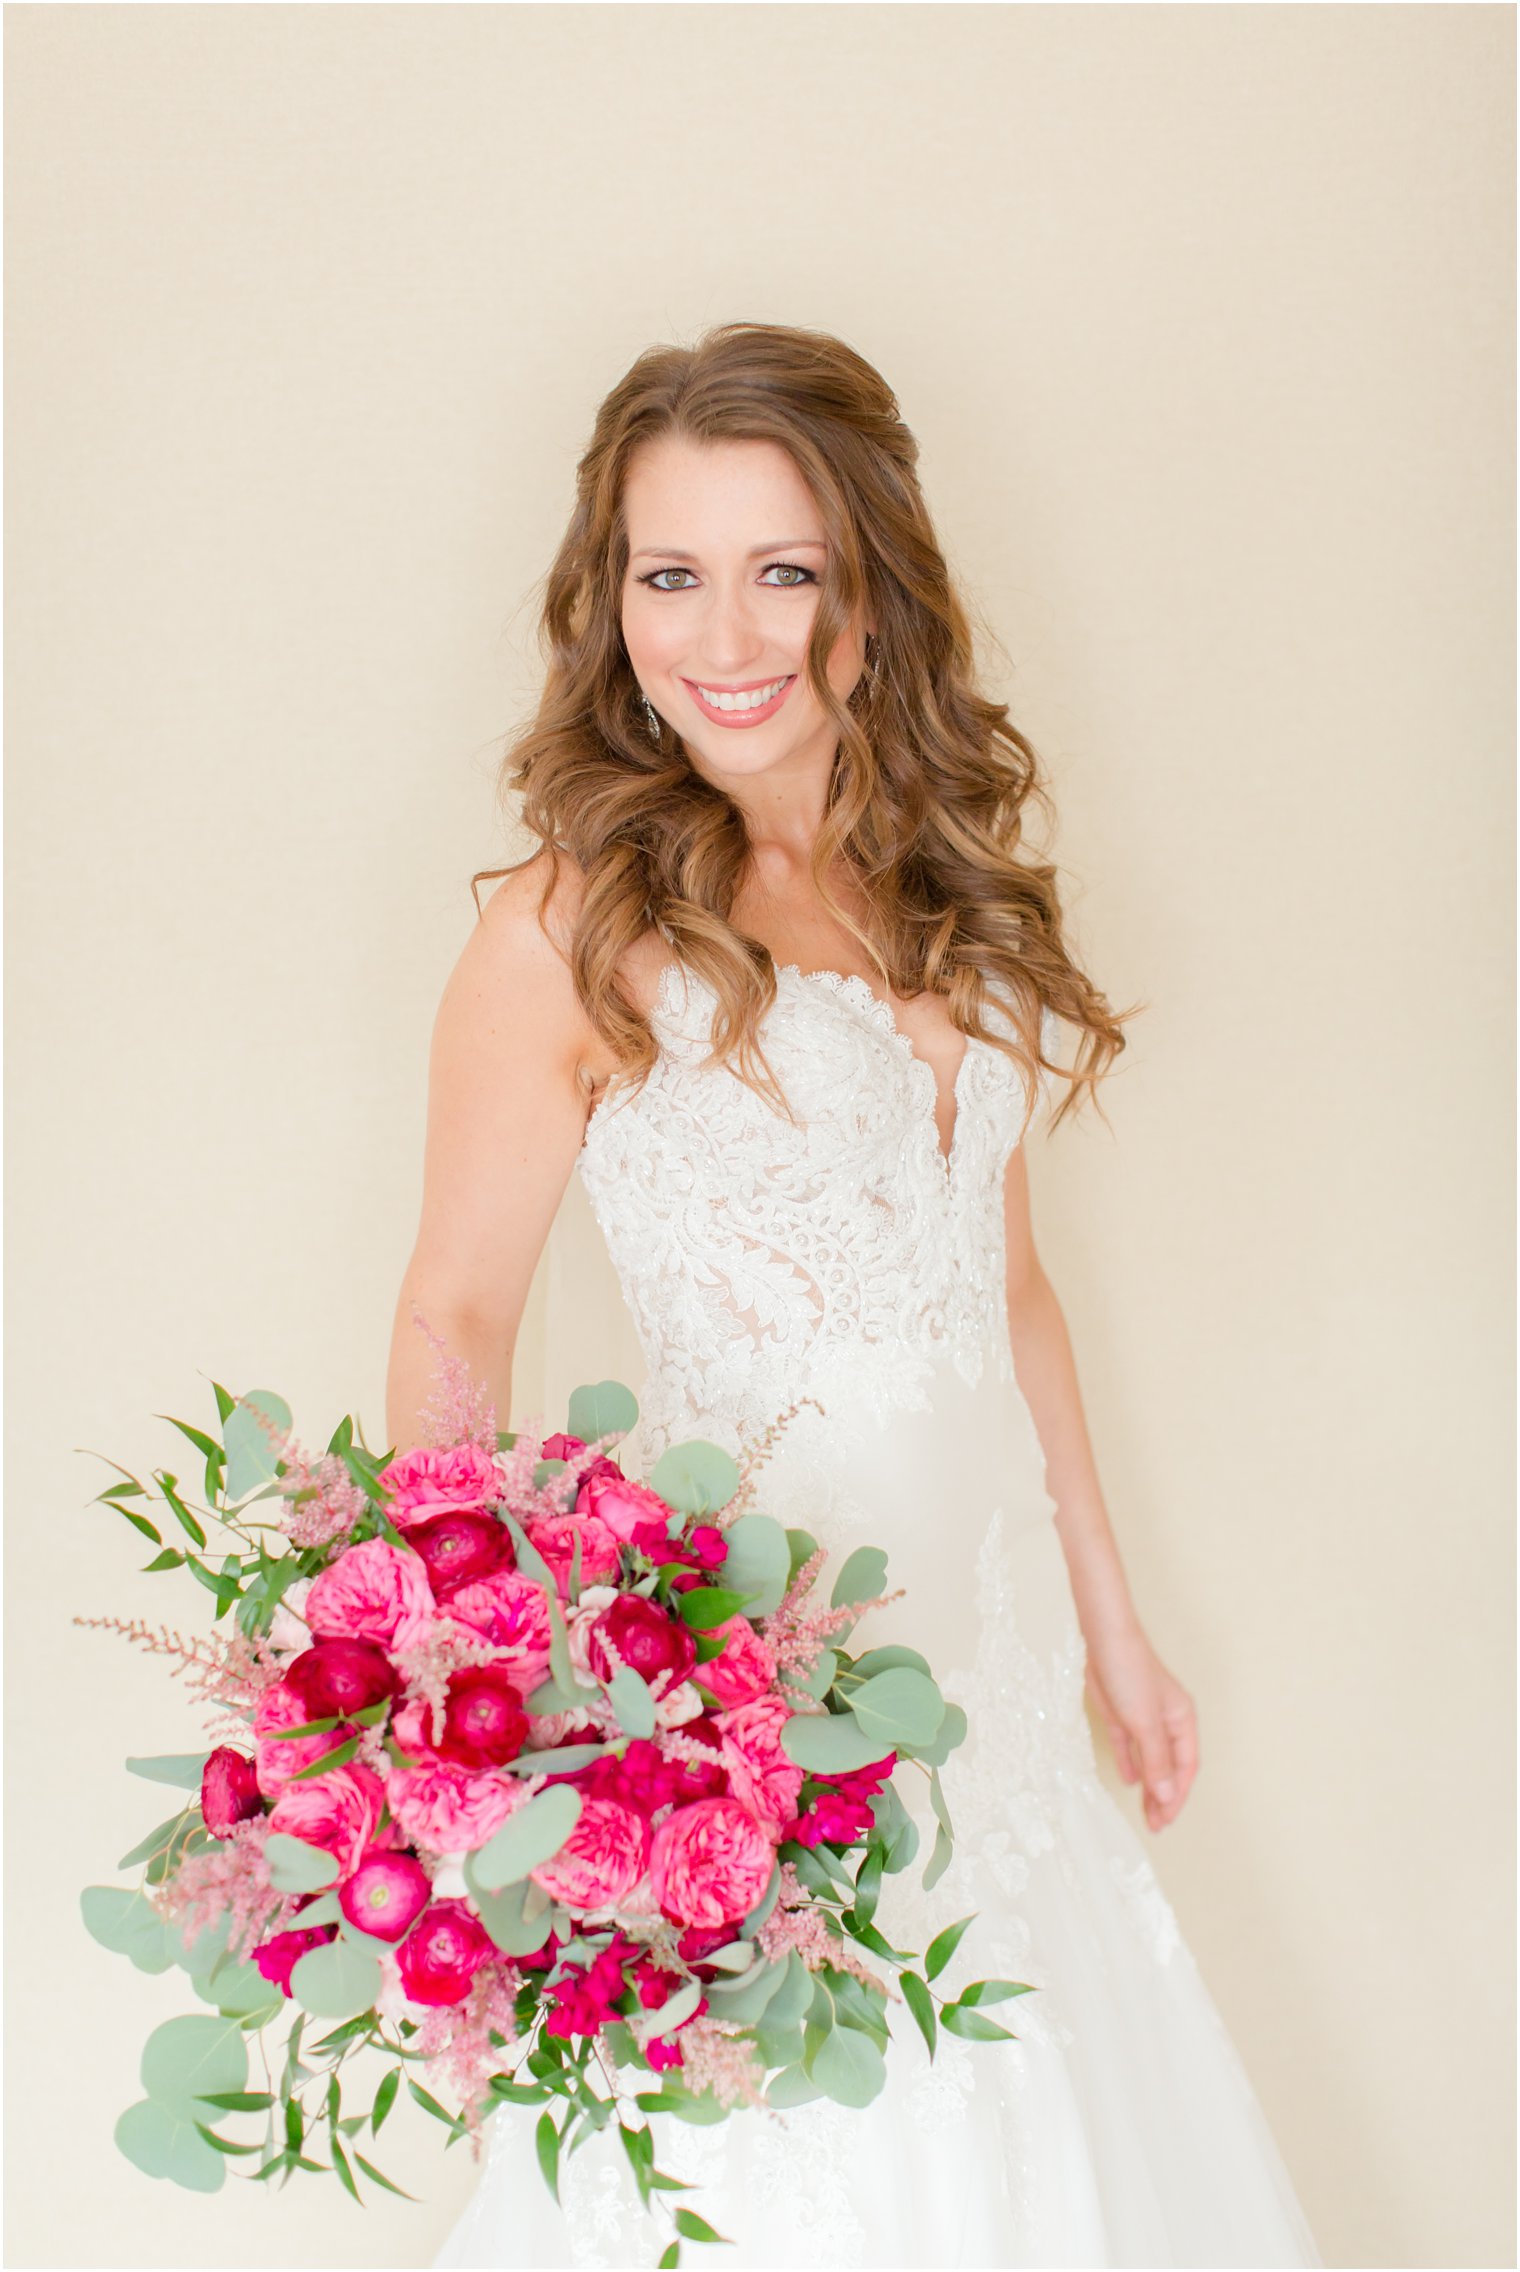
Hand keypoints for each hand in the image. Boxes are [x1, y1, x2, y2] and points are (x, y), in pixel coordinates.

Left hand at [1083, 1620, 1198, 1831]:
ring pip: (1150, 1760)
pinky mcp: (1121, 1714)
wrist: (1102, 1639)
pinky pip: (1130, 1747)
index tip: (1166, 1819)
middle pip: (1169, 1767)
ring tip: (1145, 1814)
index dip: (1177, 1795)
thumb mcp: (1145, 1723)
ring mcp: (1142, 1718)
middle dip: (1164, 1797)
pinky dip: (1131, 1764)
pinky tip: (1128, 1782)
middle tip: (1156, 1826)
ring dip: (1148, 1786)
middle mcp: (1166, 1721)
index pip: (1185, 1767)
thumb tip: (1165, 1797)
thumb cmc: (1130, 1673)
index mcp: (1181, 1721)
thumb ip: (1156, 1761)